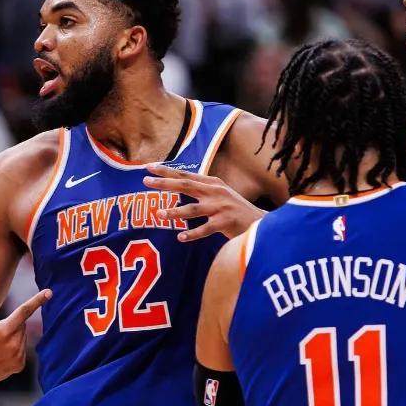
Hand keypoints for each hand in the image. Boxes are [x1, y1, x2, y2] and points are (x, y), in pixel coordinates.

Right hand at [0, 281, 50, 386]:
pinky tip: (0, 355)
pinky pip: (23, 350)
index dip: (37, 300)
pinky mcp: (18, 366)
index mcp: (2, 330)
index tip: (50, 292)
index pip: (23, 311)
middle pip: (21, 325)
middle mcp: (12, 344)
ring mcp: (16, 357)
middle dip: (11, 325)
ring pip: (23, 337)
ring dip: (13, 337)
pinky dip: (14, 349)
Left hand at [143, 164, 264, 241]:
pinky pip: (206, 229)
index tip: (148, 167)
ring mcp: (221, 207)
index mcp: (212, 183)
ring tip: (158, 214)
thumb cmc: (234, 210)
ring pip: (193, 209)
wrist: (260, 223)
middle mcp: (216, 192)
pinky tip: (181, 238)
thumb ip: (202, 189)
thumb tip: (178, 184)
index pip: (185, 175)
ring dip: (175, 211)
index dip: (167, 171)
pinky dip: (193, 234)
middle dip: (165, 183)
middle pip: (186, 186)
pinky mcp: (226, 222)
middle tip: (146, 181)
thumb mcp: (220, 194)